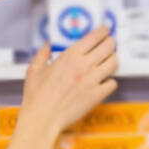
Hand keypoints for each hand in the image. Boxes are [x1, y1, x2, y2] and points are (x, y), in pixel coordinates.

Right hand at [6, 26, 117, 148]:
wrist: (42, 119)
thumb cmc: (36, 97)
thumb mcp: (34, 69)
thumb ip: (42, 53)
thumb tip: (48, 45)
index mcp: (69, 56)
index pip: (95, 36)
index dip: (104, 30)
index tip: (106, 30)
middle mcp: (83, 66)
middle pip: (109, 47)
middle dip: (111, 43)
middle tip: (110, 44)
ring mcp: (92, 81)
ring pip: (114, 63)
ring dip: (113, 60)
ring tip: (109, 61)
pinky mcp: (96, 96)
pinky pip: (113, 83)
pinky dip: (110, 81)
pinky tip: (104, 82)